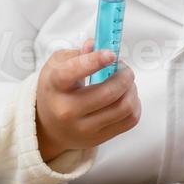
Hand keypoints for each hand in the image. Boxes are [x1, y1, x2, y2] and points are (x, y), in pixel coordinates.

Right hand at [35, 40, 139, 161]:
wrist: (48, 126)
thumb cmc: (56, 90)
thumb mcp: (56, 65)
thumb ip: (77, 53)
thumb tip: (96, 45)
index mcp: (55, 86)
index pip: (73, 72)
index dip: (95, 61)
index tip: (111, 54)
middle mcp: (67, 110)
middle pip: (108, 93)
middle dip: (125, 76)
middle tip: (124, 68)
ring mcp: (84, 128)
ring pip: (124, 107)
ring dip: (132, 89)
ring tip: (126, 82)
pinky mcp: (98, 138)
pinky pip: (129, 121)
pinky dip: (135, 104)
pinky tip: (127, 97)